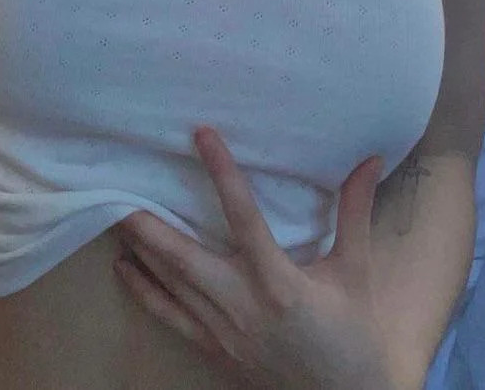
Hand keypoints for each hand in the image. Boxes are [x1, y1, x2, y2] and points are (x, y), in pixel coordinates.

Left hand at [111, 126, 412, 389]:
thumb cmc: (352, 336)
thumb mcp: (357, 272)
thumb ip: (354, 214)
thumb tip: (369, 161)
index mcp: (279, 282)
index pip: (243, 216)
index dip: (222, 173)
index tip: (202, 135)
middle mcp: (242, 305)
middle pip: (183, 258)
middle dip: (148, 224)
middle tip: (120, 187)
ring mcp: (222, 331)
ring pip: (170, 285)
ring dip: (141, 249)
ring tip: (115, 214)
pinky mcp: (213, 350)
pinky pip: (169, 317)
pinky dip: (143, 291)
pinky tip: (123, 267)